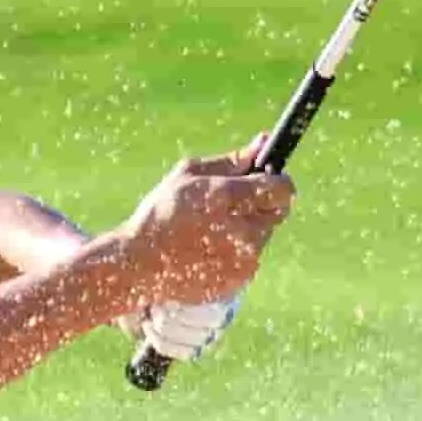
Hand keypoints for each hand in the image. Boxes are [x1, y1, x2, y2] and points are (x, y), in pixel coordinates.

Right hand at [122, 147, 296, 292]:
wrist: (139, 265)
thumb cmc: (160, 213)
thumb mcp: (189, 175)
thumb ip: (232, 160)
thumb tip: (264, 141)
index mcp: (228, 198)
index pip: (282, 188)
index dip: (276, 182)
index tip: (265, 180)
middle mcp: (242, 232)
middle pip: (276, 212)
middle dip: (259, 205)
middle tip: (231, 205)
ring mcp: (244, 260)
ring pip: (263, 235)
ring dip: (247, 229)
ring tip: (211, 230)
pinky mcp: (240, 279)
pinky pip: (250, 258)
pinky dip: (236, 252)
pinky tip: (208, 250)